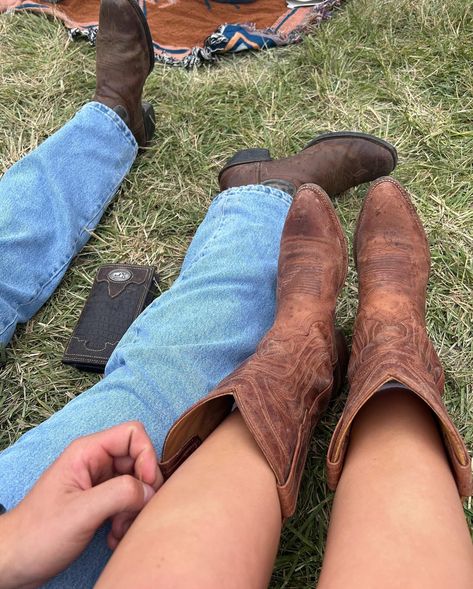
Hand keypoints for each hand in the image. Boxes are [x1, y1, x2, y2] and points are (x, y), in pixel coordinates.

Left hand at [0, 421, 162, 588]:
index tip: (148, 486)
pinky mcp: (98, 501)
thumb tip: (150, 490)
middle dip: (142, 489)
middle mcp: (95, 462)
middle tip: (134, 514)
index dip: (147, 456)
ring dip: (134, 509)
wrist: (14, 562)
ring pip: (135, 483)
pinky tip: (114, 537)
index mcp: (87, 452)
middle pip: (138, 460)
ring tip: (120, 531)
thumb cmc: (37, 534)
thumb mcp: (81, 512)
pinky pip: (127, 501)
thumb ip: (119, 494)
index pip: (132, 434)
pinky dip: (127, 519)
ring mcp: (97, 482)